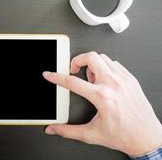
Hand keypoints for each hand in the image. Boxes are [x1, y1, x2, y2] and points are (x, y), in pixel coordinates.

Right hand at [43, 52, 161, 155]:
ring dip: (92, 64)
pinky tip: (103, 78)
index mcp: (102, 97)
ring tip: (90, 77)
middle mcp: (114, 85)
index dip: (56, 77)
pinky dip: (105, 67)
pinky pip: (115, 64)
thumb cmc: (124, 135)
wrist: (147, 138)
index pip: (72, 82)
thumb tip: (54, 129)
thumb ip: (68, 131)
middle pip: (91, 58)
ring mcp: (124, 80)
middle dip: (77, 60)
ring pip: (103, 58)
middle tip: (73, 69)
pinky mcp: (131, 80)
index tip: (50, 74)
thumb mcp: (91, 134)